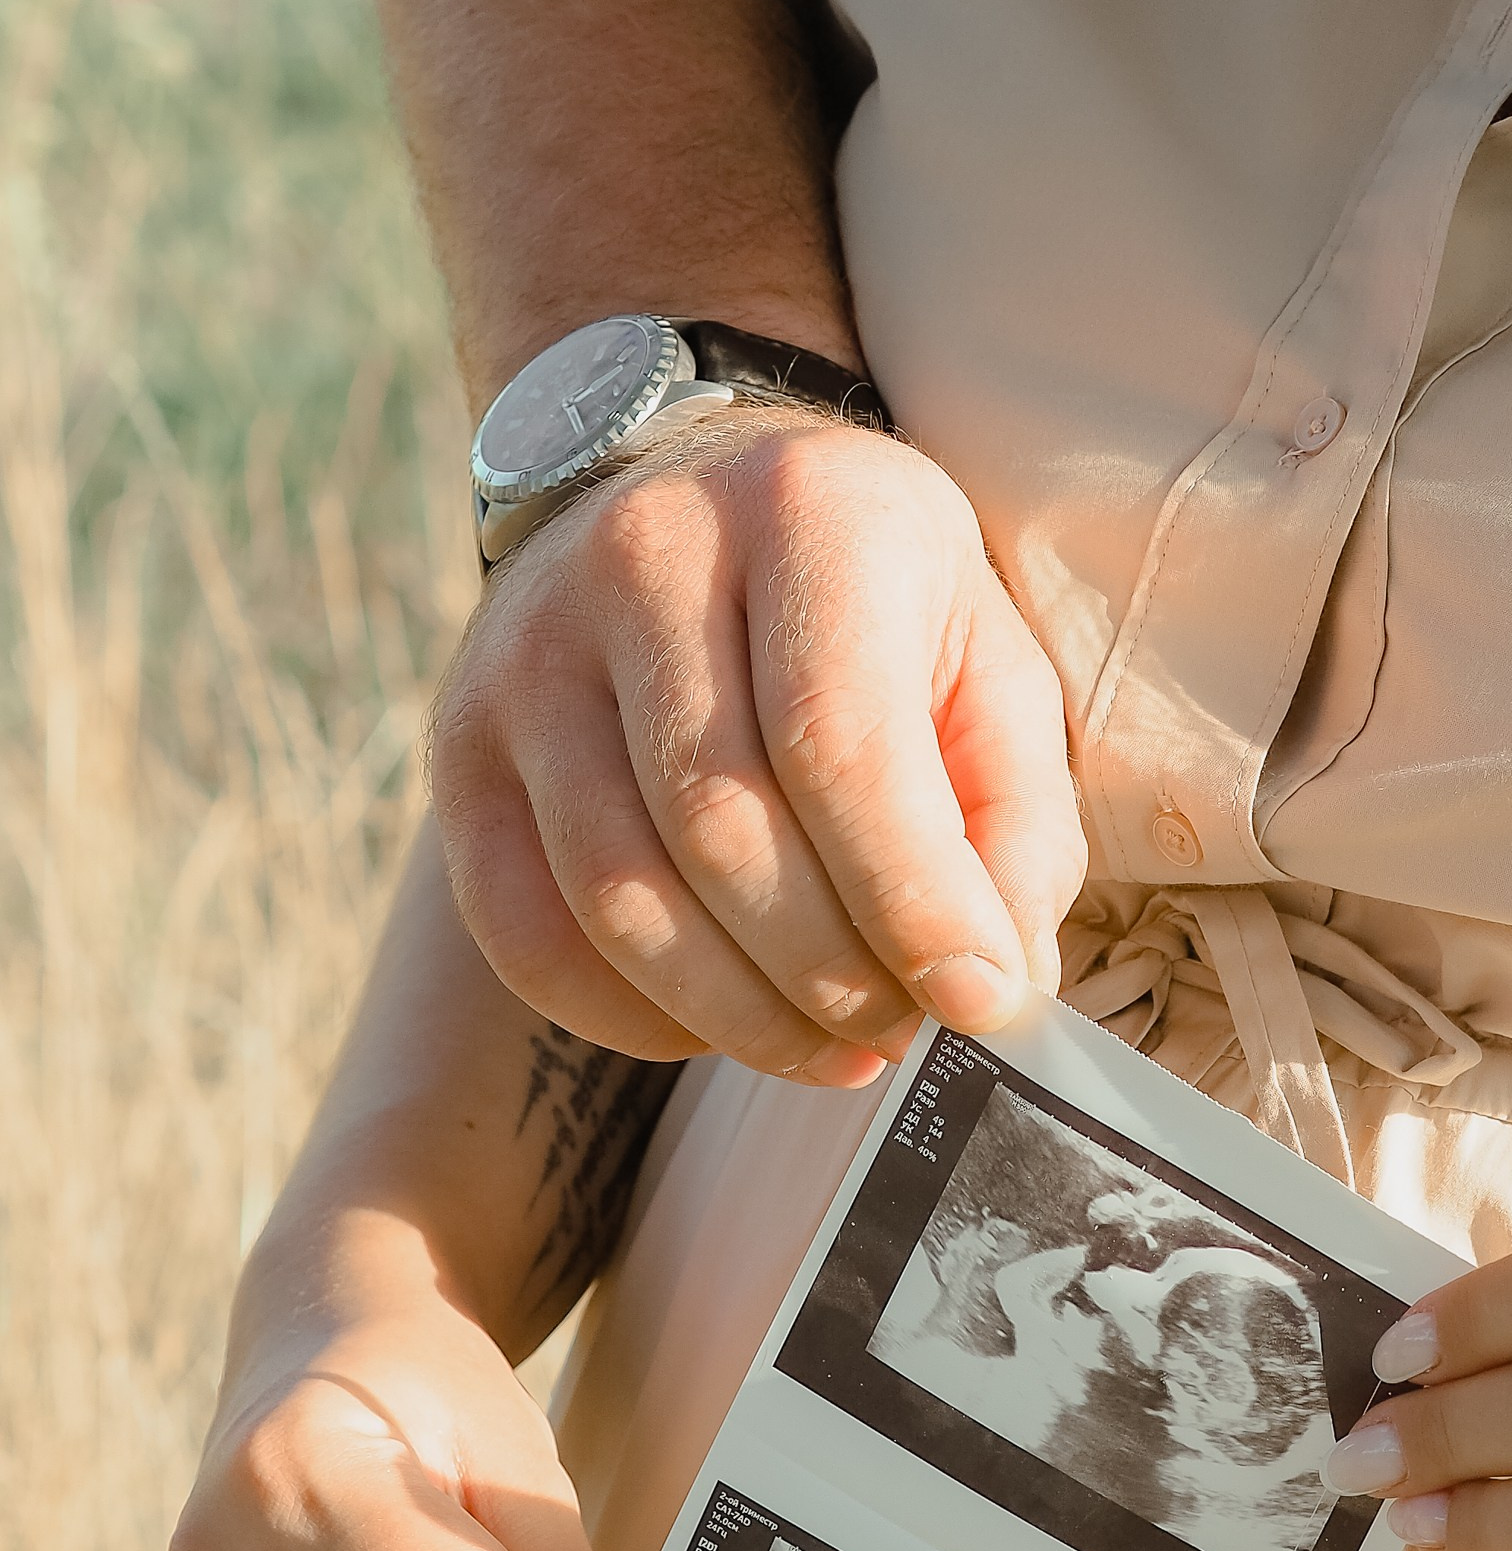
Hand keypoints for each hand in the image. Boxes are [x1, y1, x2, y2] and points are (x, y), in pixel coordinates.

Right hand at [430, 406, 1088, 1082]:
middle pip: (722, 828)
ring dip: (740, 1014)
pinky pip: (521, 931)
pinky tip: (717, 1023)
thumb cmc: (877, 610)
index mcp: (806, 511)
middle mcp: (645, 557)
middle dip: (830, 974)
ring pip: (618, 893)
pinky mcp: (459, 739)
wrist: (699, 502)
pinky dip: (628, 1016)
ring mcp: (528, 649)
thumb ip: (1012, 825)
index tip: (978, 1002)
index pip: (839, 742)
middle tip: (902, 1031)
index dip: (911, 899)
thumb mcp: (989, 670)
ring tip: (834, 1048)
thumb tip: (991, 989)